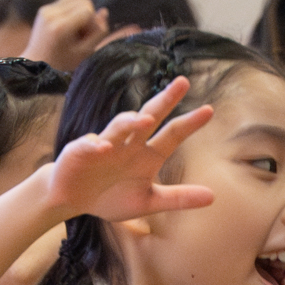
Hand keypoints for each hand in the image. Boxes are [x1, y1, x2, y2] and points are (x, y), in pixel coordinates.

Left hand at [23, 0, 109, 70]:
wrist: (37, 64)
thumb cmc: (63, 63)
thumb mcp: (85, 53)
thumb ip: (98, 32)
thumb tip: (104, 11)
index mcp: (60, 26)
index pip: (88, 9)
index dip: (92, 23)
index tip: (87, 38)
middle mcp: (51, 14)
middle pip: (83, 0)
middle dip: (88, 15)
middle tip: (82, 34)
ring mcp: (46, 10)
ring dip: (81, 12)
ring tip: (75, 30)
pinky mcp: (44, 8)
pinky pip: (67, 1)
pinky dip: (73, 11)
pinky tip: (68, 27)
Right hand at [42, 76, 213, 222]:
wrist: (72, 199)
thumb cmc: (111, 196)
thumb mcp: (147, 201)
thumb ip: (178, 198)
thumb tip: (213, 197)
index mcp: (147, 155)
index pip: (172, 134)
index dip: (190, 123)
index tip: (209, 110)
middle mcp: (129, 144)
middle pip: (149, 117)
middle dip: (165, 100)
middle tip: (183, 83)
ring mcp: (105, 145)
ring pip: (120, 127)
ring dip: (131, 122)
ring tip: (146, 119)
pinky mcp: (81, 152)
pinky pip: (89, 146)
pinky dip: (95, 145)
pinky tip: (104, 148)